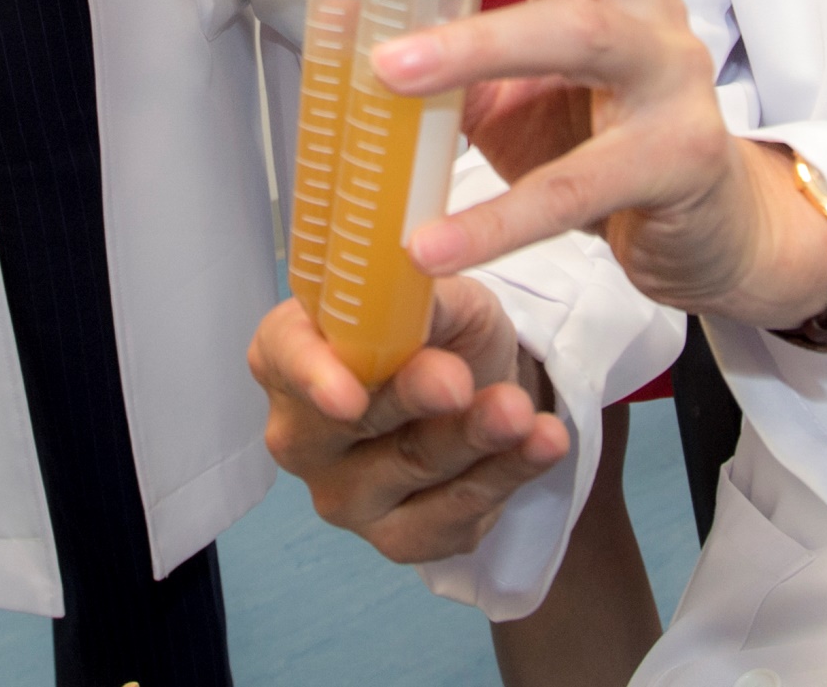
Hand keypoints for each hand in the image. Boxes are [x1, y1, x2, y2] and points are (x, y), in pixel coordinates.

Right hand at [250, 281, 567, 564]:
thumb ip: (420, 296)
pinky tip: (542, 444)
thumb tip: (418, 288)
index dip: (313, 375)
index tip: (349, 395)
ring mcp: (344, 495)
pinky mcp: (398, 539)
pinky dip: (506, 474)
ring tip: (520, 409)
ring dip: (473, 437)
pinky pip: (453, 514)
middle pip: (348, 425)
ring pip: (411, 466)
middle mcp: (300, 433)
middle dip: (409, 401)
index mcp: (287, 352)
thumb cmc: (437, 331)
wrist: (481, 386)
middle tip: (457, 382)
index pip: (284, 358)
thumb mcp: (436, 294)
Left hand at [324, 0, 826, 330]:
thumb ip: (446, 43)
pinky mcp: (678, 158)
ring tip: (387, 70)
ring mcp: (669, 72)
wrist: (712, 228)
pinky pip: (578, 185)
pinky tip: (433, 242)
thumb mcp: (514, 82)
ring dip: (475, 45)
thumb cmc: (602, 138)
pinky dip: (499, 218)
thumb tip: (341, 16)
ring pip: (577, 32)